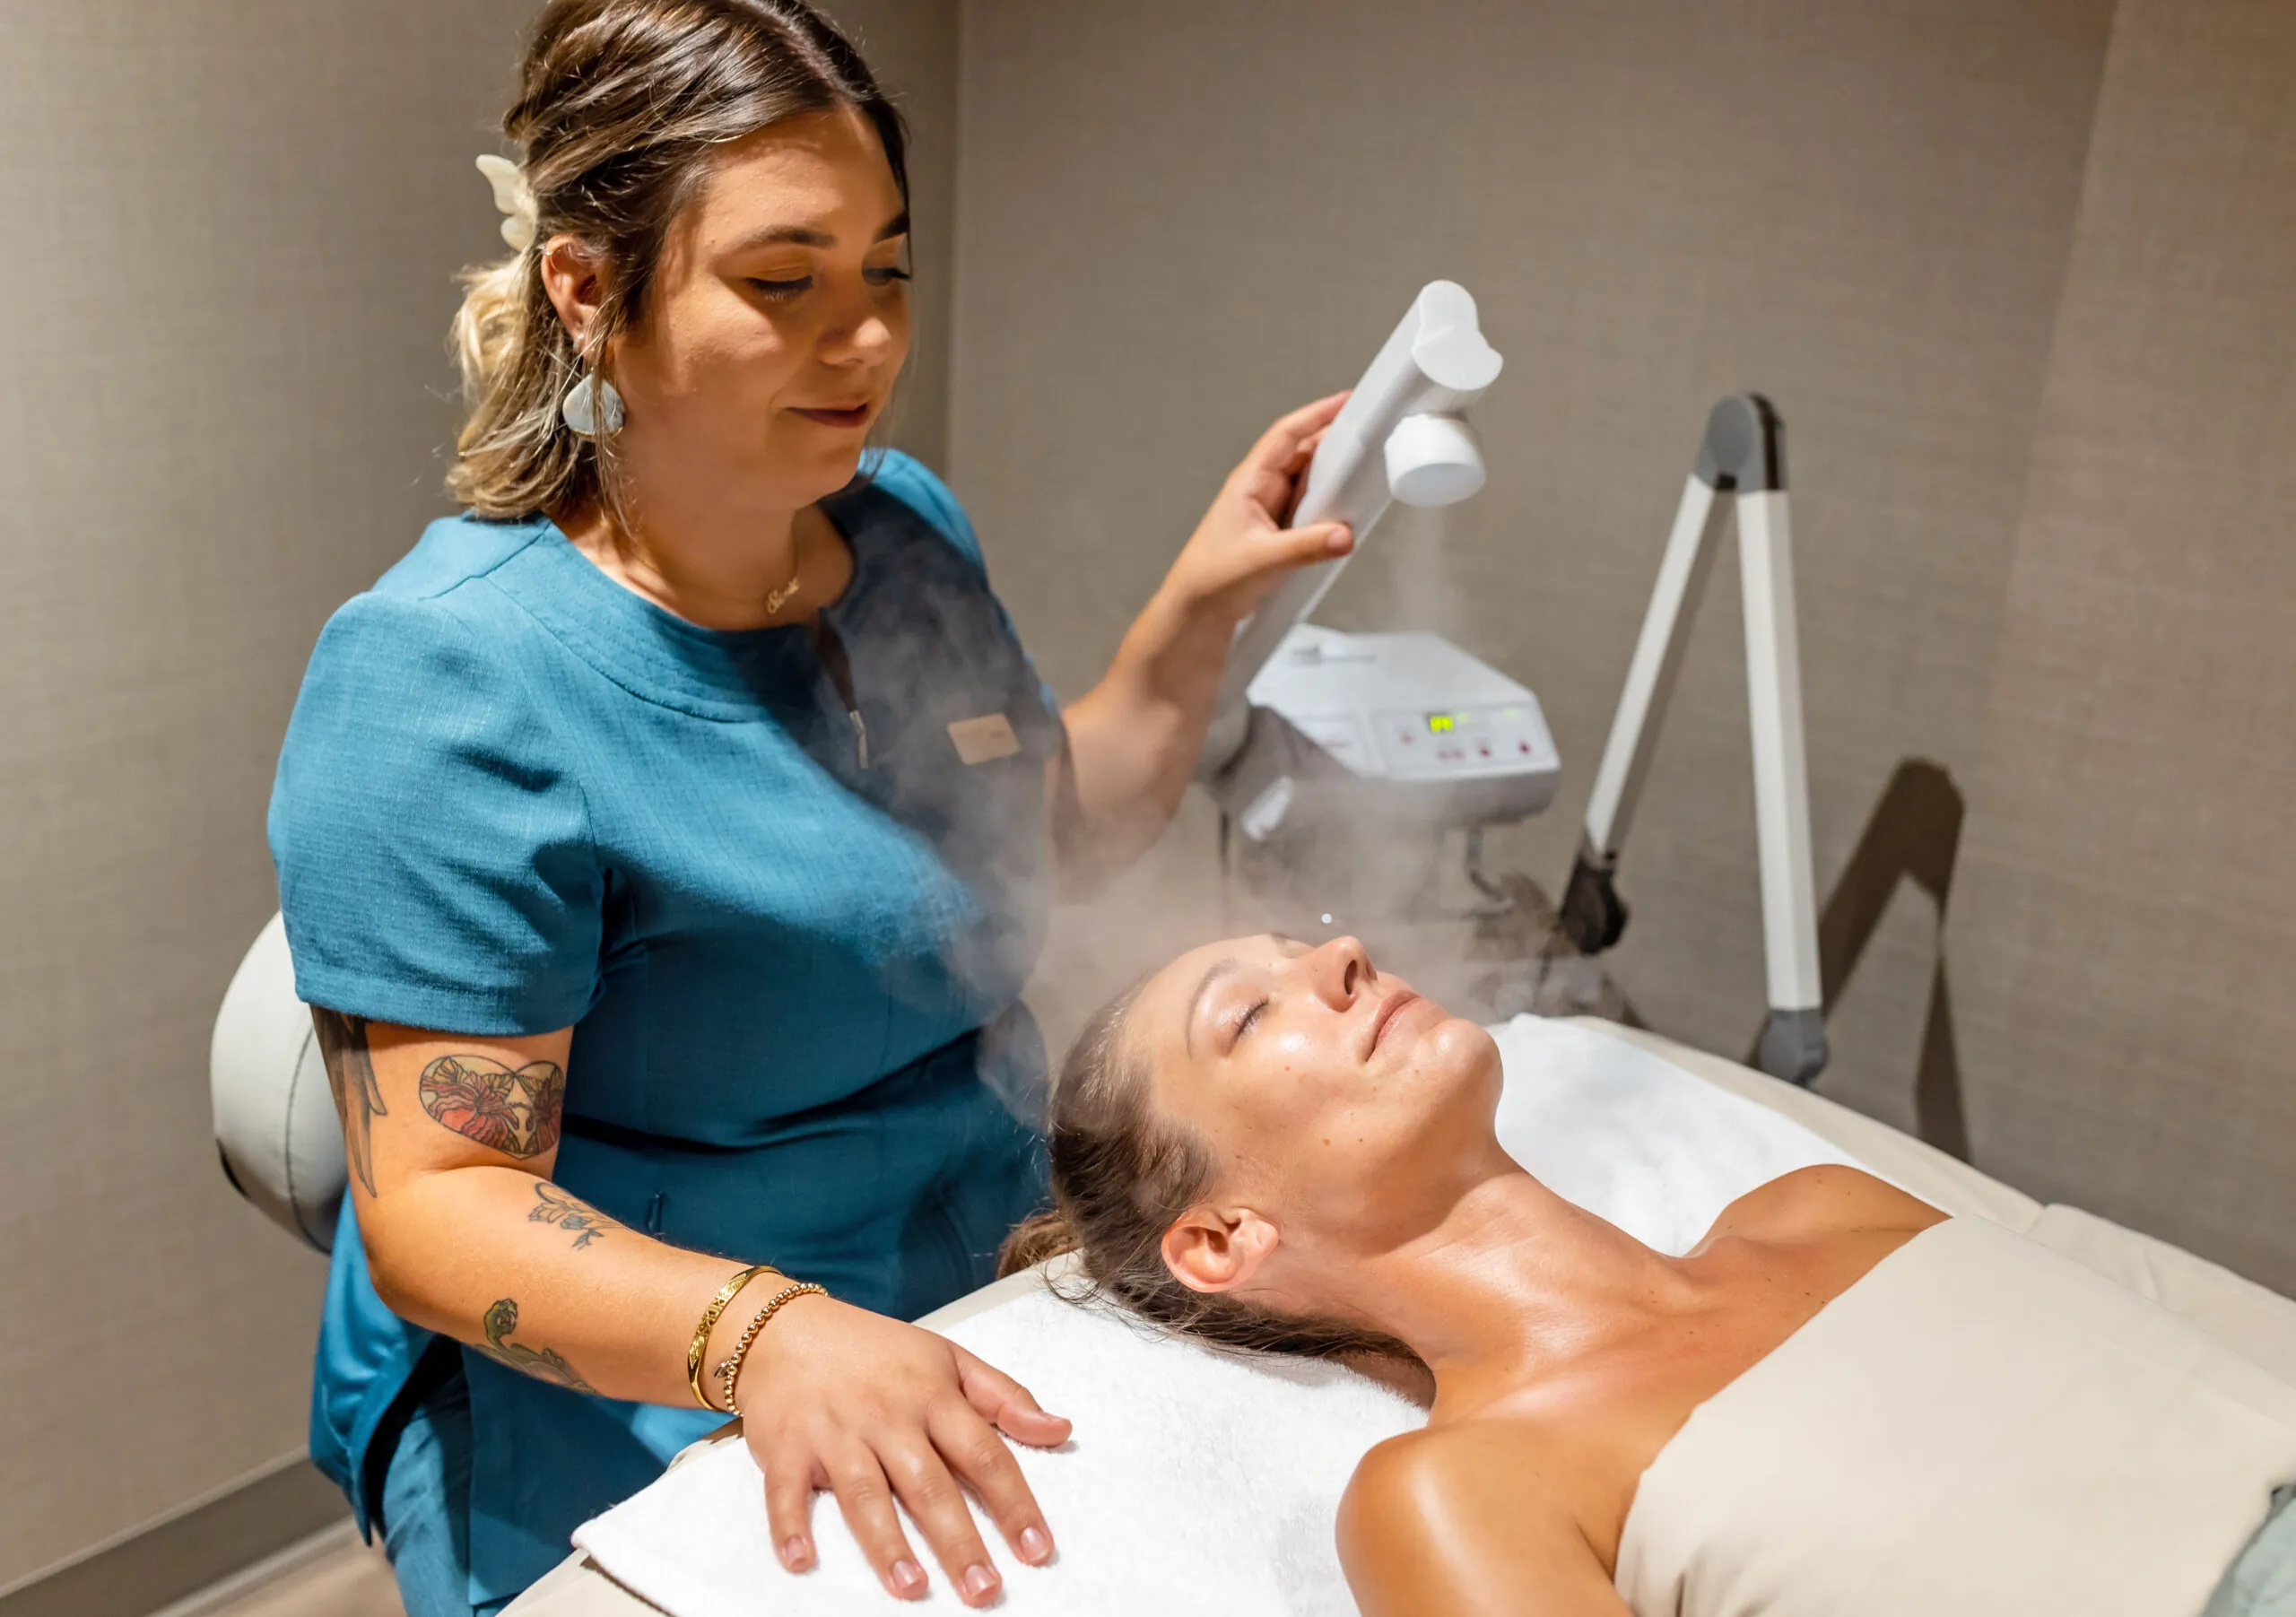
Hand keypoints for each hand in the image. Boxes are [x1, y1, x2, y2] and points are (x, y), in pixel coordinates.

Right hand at [739, 1293, 1070, 1605]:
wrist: (784, 1329)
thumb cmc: (874, 1350)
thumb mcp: (948, 1358)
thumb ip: (1005, 1397)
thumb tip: (1061, 1429)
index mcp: (932, 1396)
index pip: (984, 1454)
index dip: (1014, 1503)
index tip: (1037, 1549)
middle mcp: (887, 1416)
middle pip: (929, 1485)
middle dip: (958, 1541)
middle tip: (984, 1590)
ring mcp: (835, 1433)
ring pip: (865, 1494)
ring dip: (887, 1544)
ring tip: (912, 1588)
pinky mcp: (785, 1446)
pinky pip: (786, 1490)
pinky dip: (790, 1525)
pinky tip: (800, 1561)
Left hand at [1159, 392, 1354, 627]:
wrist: (1196, 612)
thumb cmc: (1211, 580)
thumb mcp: (1263, 561)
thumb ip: (1307, 548)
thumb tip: (1346, 535)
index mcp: (1249, 482)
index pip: (1286, 435)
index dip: (1316, 414)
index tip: (1346, 400)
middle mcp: (1260, 489)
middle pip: (1303, 452)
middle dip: (1334, 440)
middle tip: (1368, 433)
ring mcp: (1270, 509)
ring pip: (1308, 479)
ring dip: (1333, 474)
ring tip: (1364, 467)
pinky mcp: (1278, 531)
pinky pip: (1309, 506)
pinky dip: (1328, 502)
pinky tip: (1345, 507)